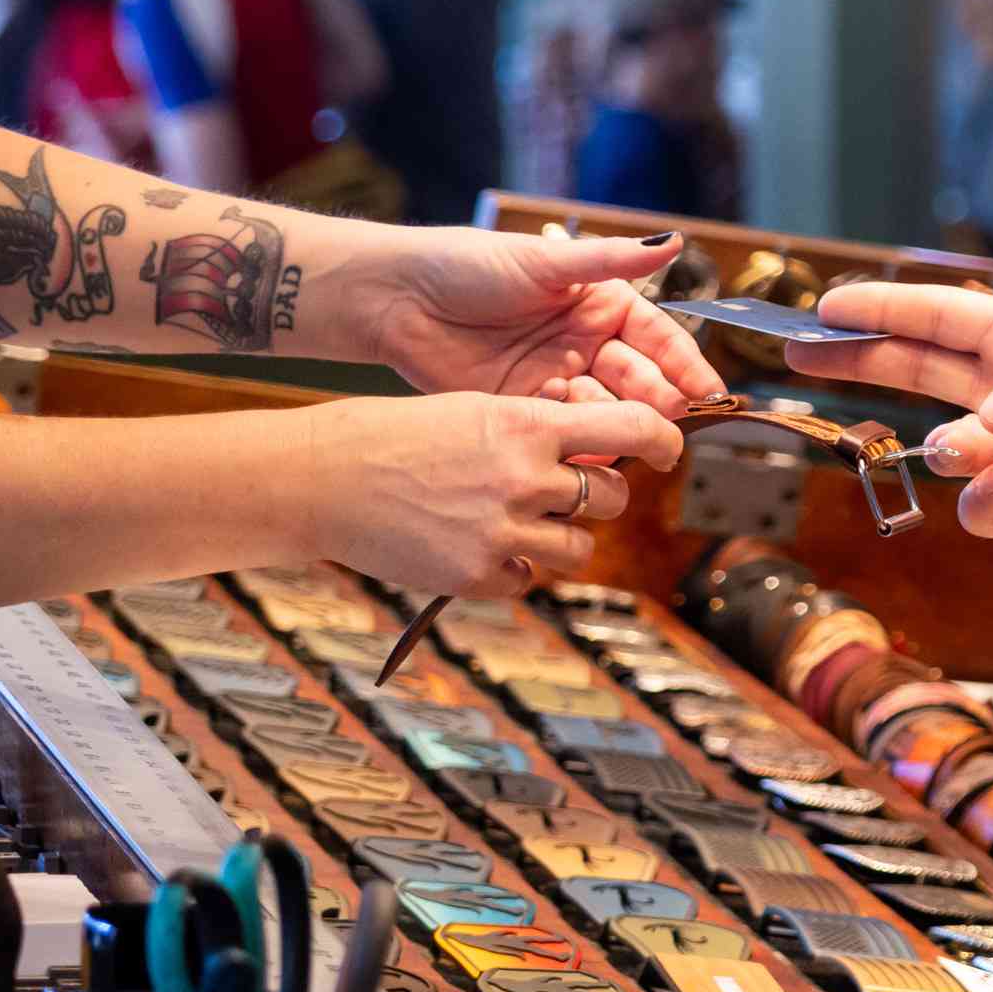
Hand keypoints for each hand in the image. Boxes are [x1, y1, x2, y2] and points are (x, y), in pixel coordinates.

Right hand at [305, 390, 684, 598]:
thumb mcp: (476, 412)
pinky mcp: (476, 575)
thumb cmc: (396, 436)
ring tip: (515, 521)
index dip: (665, 441)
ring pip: (579, 547)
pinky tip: (476, 544)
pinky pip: (528, 580)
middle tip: (562, 491)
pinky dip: (513, 568)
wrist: (321, 477)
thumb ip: (538, 433)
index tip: (671, 450)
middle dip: (597, 495)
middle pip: (612, 497)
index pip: (632, 429)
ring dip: (560, 538)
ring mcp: (502, 531)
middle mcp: (524, 477)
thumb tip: (597, 453)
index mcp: (528, 425)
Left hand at [344, 228, 714, 413]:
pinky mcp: (523, 408)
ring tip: (626, 430)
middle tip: (671, 417)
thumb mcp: (544, 261)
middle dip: (657, 398)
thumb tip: (675, 242)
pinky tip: (585, 443)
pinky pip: (563, 429)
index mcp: (599, 304)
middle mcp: (585, 344)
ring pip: (605, 408)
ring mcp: (556, 377)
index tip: (711, 393)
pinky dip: (578, 438)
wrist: (397, 299)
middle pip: (639, 378)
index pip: (658, 338)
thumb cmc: (468, 265)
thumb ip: (610, 260)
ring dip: (619, 420)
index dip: (686, 364)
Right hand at [802, 283, 992, 551]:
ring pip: (948, 448)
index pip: (944, 317)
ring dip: (942, 448)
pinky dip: (975, 503)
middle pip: (921, 373)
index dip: (886, 309)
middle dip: (863, 362)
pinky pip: (984, 508)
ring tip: (964, 449)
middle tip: (802, 354)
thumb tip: (988, 418)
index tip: (827, 304)